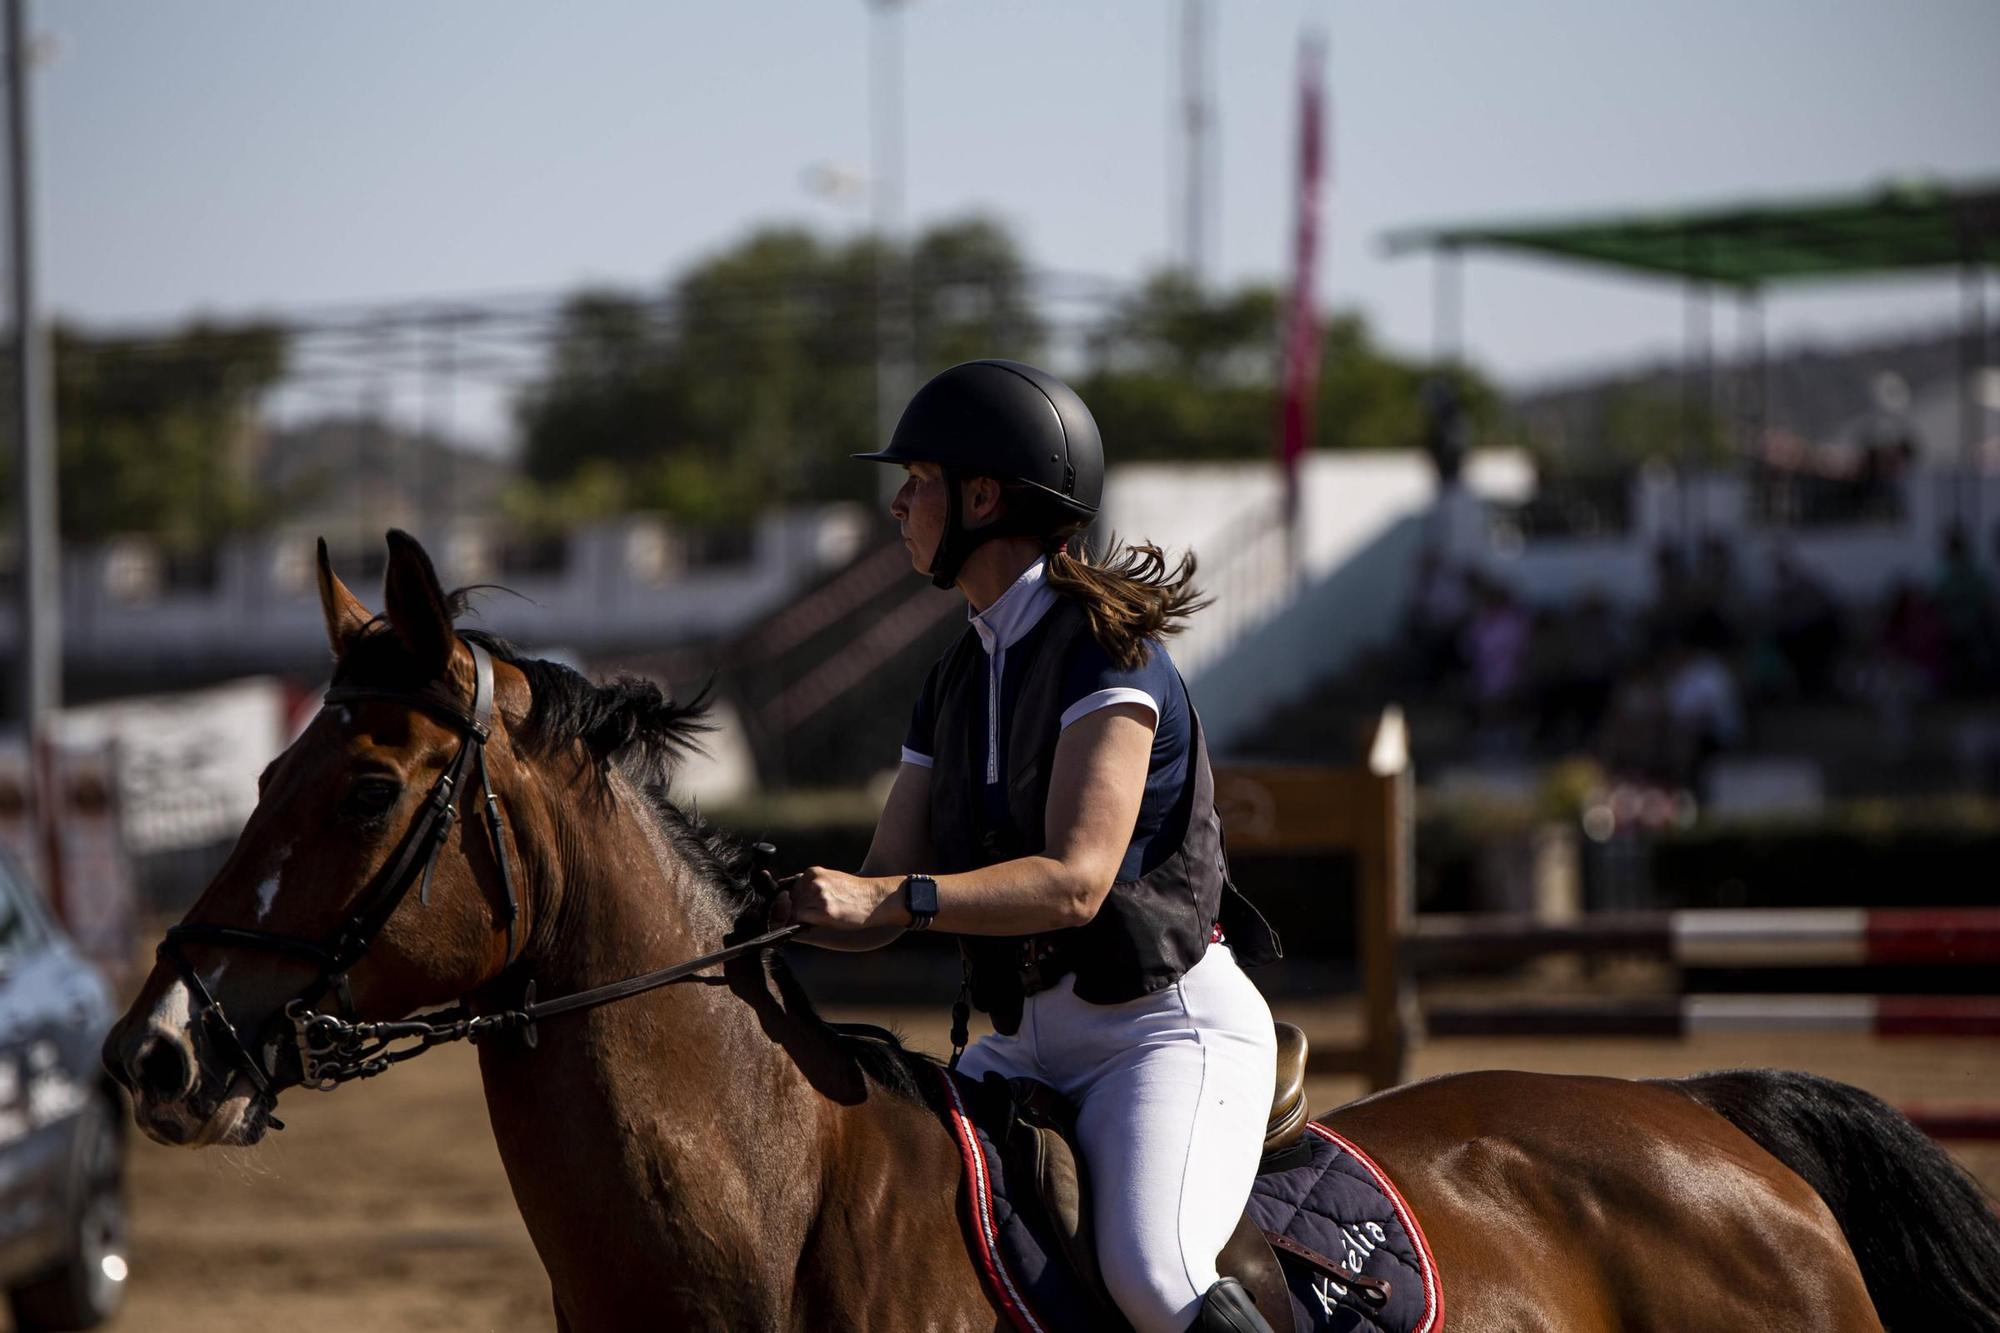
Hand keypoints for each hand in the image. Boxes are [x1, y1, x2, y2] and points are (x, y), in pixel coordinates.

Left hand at [769, 867, 905, 930]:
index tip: (795, 910)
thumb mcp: (829, 882)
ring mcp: (818, 896)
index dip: (788, 904)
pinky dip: (805, 925)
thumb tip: (783, 901)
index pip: (786, 890)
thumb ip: (808, 888)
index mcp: (812, 872)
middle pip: (787, 903)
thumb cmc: (853, 893)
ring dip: (801, 920)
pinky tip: (825, 921)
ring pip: (793, 913)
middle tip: (817, 915)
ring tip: (825, 916)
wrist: (876, 898)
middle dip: (794, 913)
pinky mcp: (825, 911)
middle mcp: (812, 881)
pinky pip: (801, 922)